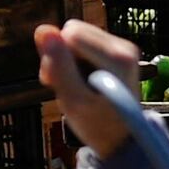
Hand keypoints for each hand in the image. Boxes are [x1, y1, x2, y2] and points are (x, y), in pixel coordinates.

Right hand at [38, 19, 147, 158]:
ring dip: (66, 59)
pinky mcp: (117, 50)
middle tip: (65, 86)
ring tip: (73, 86)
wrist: (119, 139)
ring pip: (75, 35)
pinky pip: (83, 43)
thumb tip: (44, 29)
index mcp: (118, 58)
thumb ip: (58, 65)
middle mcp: (125, 47)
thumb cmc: (96, 124)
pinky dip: (75, 60)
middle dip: (60, 55)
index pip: (70, 34)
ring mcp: (123, 47)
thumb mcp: (72, 100)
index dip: (55, 56)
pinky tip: (80, 80)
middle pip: (73, 30)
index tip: (58, 83)